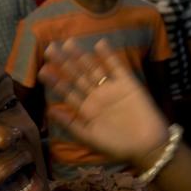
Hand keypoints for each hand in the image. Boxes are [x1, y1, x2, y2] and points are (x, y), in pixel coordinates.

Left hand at [38, 39, 168, 166]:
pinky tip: (99, 45)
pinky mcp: (128, 83)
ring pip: (93, 69)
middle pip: (78, 76)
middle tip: (50, 48)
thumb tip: (50, 110)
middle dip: (64, 63)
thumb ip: (71, 123)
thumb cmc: (118, 146)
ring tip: (69, 43)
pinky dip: (109, 56)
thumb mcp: (90, 138)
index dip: (56, 81)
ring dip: (82, 56)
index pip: (68, 92)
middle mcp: (97, 96)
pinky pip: (117, 67)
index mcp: (86, 109)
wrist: (148, 147)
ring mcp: (112, 88)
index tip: (42, 69)